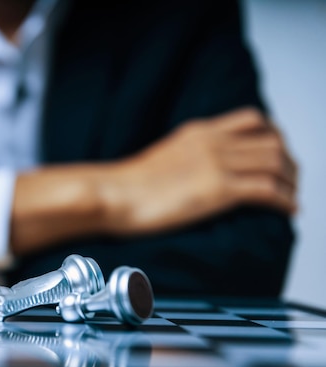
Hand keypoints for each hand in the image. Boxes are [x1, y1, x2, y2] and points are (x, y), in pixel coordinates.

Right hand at [10, 107, 297, 254]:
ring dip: (291, 182)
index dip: (274, 137)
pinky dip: (285, 200)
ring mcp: (216, 164)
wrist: (111, 195)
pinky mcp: (218, 191)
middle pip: (273, 142)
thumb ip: (186, 157)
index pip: (253, 120)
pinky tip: (288, 210)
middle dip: (288, 163)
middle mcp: (213, 142)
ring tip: (290, 198)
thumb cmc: (127, 186)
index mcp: (198, 131)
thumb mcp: (162, 158)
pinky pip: (268, 191)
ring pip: (276, 163)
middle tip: (289, 181)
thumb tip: (197, 172)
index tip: (277, 155)